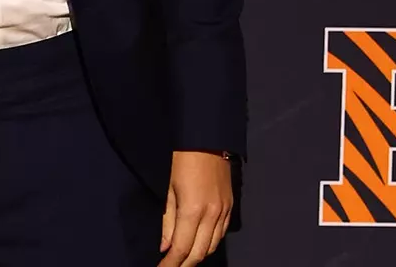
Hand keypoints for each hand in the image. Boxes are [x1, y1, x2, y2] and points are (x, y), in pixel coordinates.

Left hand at [159, 150, 231, 265]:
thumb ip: (168, 221)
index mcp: (192, 211)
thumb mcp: (169, 190)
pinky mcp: (231, 207)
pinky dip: (210, 244)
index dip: (171, 264)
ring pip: (213, 247)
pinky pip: (221, 235)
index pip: (182, 248)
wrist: (207, 140)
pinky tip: (200, 245)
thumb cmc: (182, 161)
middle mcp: (212, 216)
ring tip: (183, 260)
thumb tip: (165, 247)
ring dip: (198, 256)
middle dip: (184, 264)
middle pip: (200, 253)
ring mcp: (224, 212)